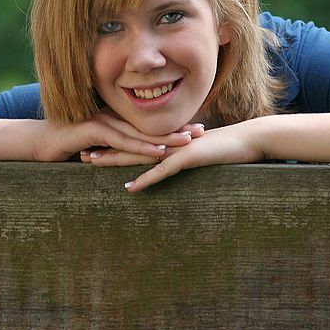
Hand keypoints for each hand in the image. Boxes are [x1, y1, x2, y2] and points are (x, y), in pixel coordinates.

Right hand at [32, 110, 203, 161]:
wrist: (36, 143)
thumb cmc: (66, 146)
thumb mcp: (97, 148)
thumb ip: (115, 149)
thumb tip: (132, 160)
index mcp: (117, 120)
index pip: (150, 125)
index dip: (172, 127)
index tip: (196, 129)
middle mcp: (113, 118)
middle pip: (151, 126)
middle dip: (177, 128)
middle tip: (203, 131)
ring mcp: (104, 123)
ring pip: (141, 133)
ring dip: (165, 138)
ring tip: (188, 142)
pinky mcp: (93, 131)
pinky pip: (123, 142)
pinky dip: (141, 148)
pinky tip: (158, 153)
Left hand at [83, 119, 265, 191]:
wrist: (249, 140)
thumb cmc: (230, 146)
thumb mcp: (203, 150)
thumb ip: (187, 153)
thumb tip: (178, 159)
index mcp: (170, 141)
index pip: (137, 141)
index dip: (116, 144)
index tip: (95, 145)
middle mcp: (168, 142)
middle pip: (130, 146)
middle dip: (105, 149)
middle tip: (80, 153)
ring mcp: (176, 150)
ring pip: (139, 155)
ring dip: (115, 160)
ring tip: (92, 163)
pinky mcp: (188, 159)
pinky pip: (162, 171)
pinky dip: (145, 180)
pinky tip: (130, 189)